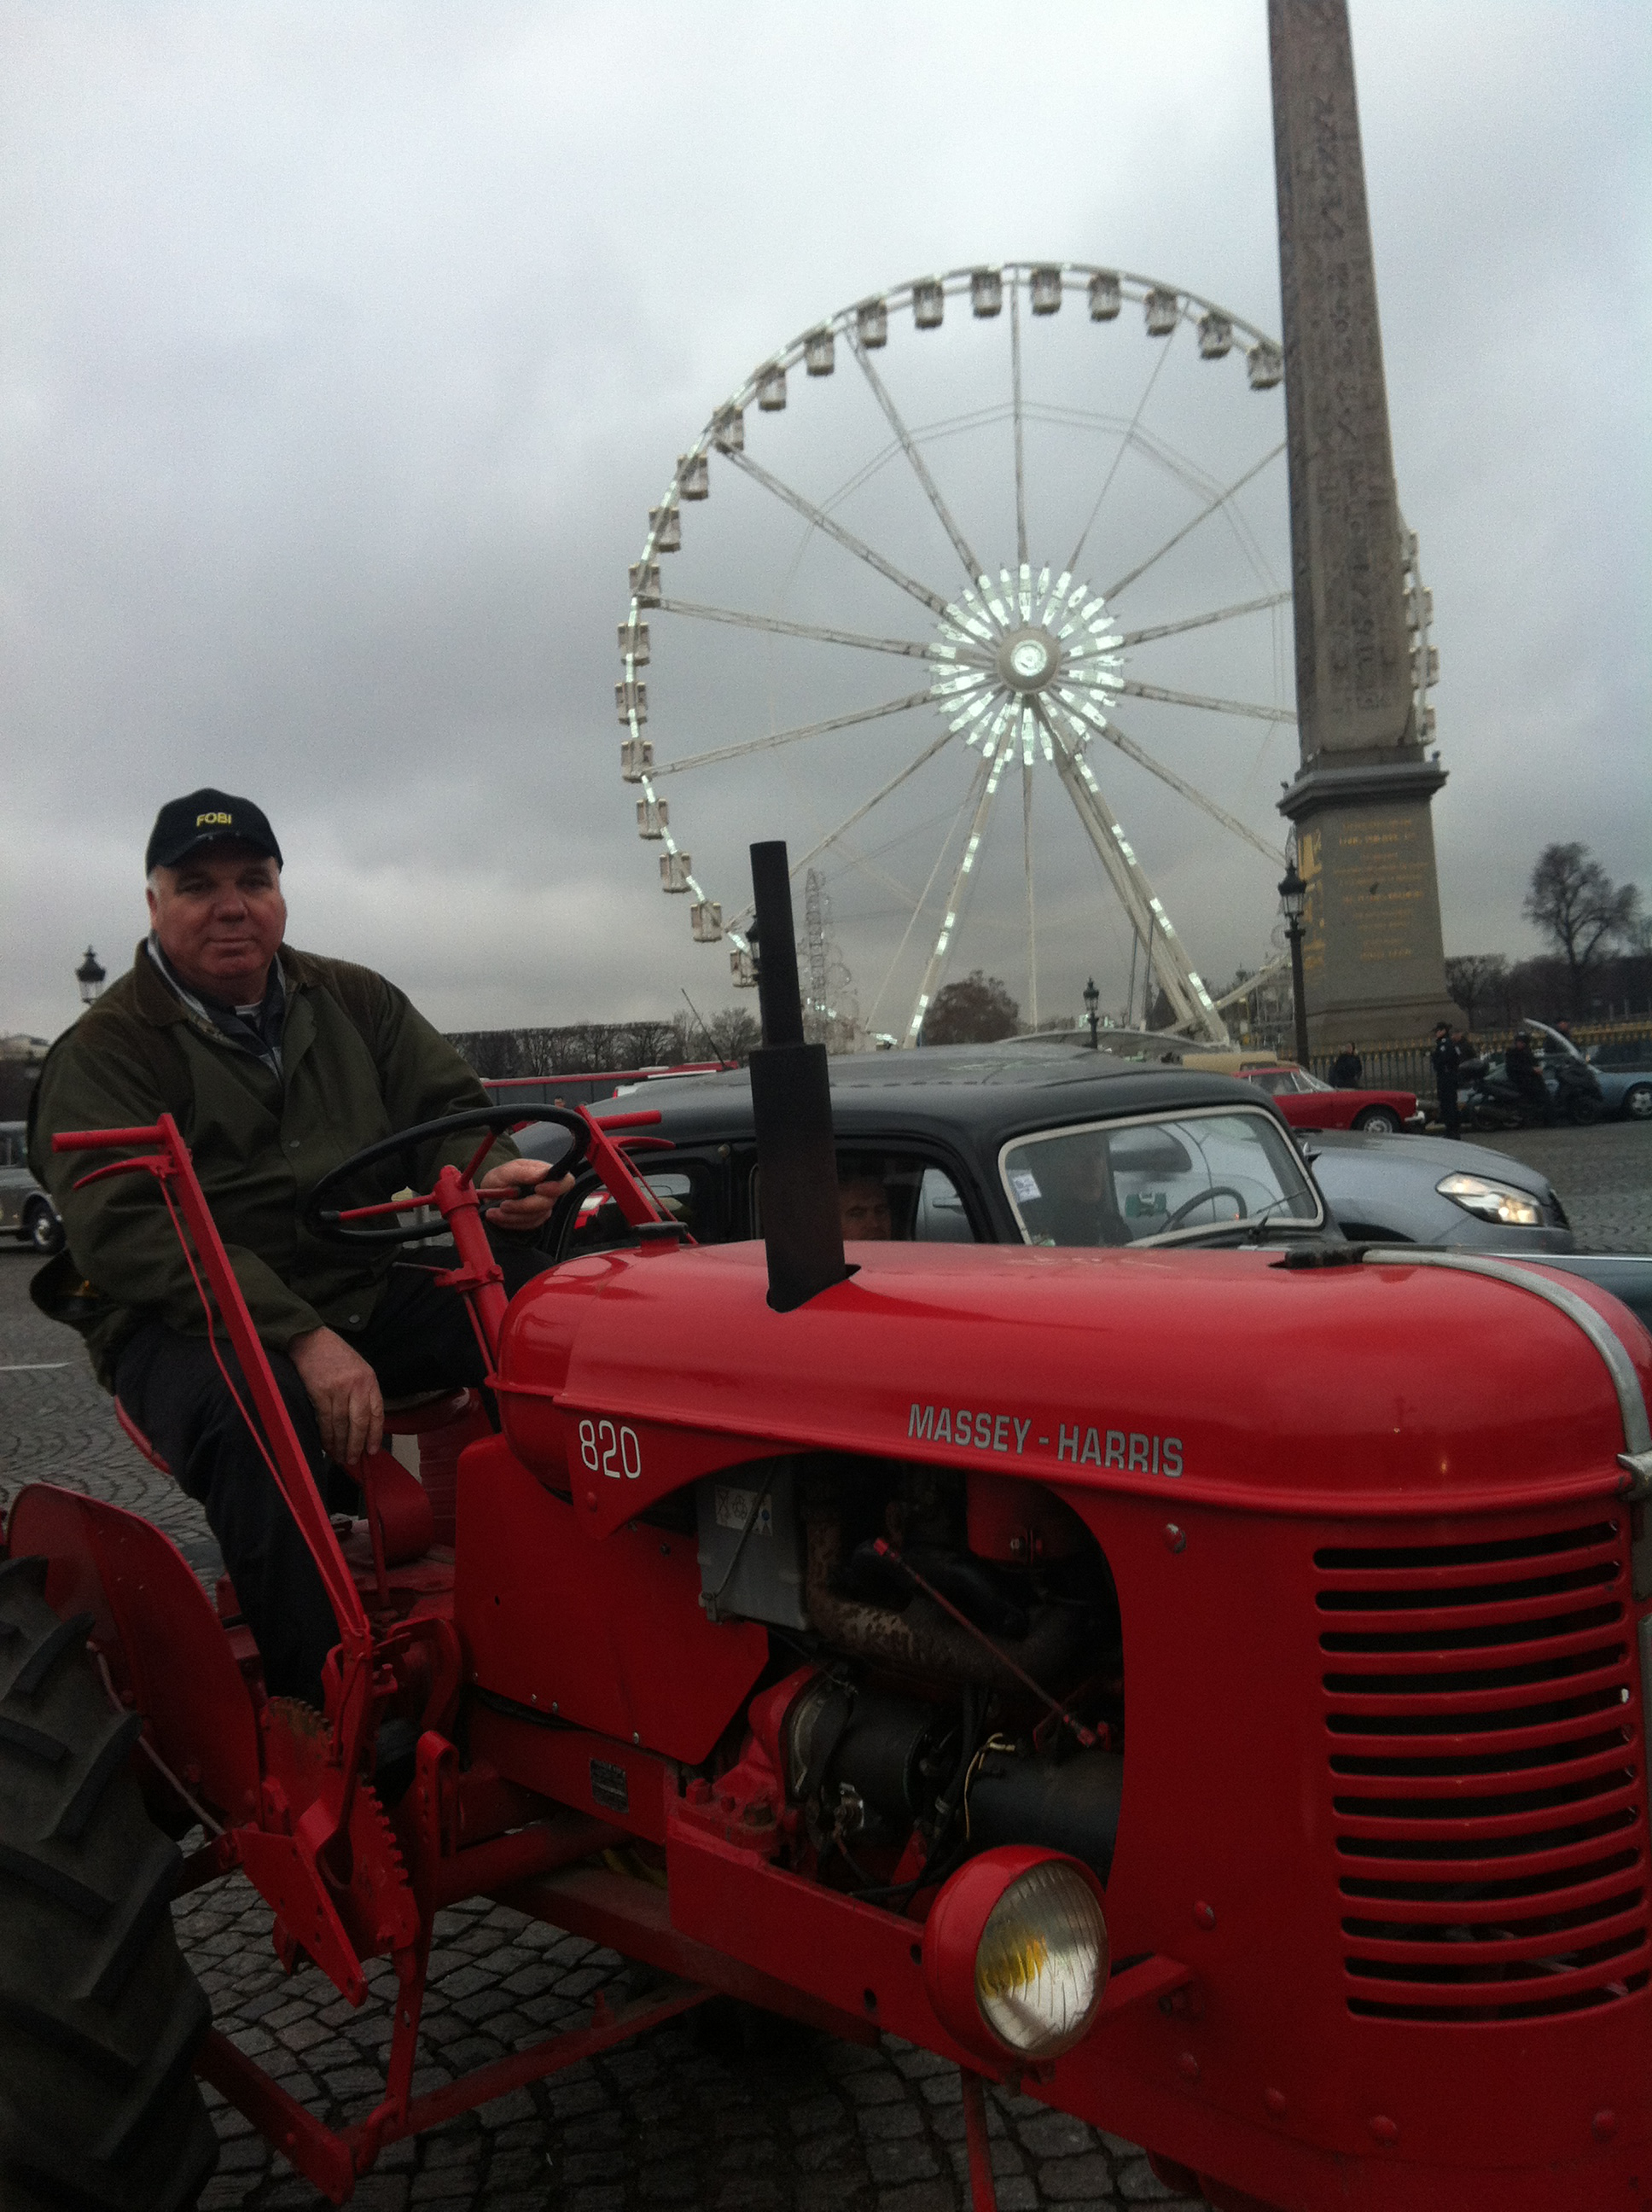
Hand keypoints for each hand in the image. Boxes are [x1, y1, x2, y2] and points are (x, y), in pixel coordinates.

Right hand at [290, 1326, 383, 1466]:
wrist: (311, 1340)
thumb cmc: (335, 1356)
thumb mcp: (359, 1369)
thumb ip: (363, 1393)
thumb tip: (363, 1424)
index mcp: (369, 1380)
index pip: (377, 1412)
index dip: (375, 1434)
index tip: (372, 1450)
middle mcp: (357, 1385)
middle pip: (360, 1422)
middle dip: (356, 1445)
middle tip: (353, 1460)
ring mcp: (338, 1389)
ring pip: (341, 1424)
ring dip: (340, 1444)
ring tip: (339, 1458)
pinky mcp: (320, 1392)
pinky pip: (325, 1420)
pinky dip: (326, 1436)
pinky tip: (327, 1446)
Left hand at [478, 1157, 572, 1231]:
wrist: (489, 1194)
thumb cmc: (500, 1179)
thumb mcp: (506, 1172)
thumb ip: (524, 1172)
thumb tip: (543, 1173)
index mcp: (545, 1175)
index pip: (566, 1181)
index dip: (556, 1187)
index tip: (537, 1189)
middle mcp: (548, 1193)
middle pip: (547, 1203)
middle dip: (522, 1206)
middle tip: (503, 1204)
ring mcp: (543, 1208)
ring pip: (534, 1217)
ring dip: (511, 1216)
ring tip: (496, 1209)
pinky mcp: (535, 1221)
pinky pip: (526, 1226)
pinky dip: (510, 1222)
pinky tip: (499, 1215)